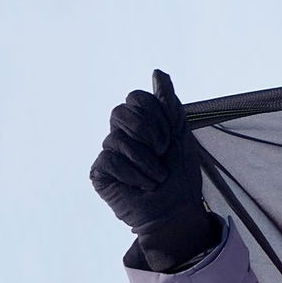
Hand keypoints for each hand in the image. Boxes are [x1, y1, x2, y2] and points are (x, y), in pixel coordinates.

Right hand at [90, 69, 215, 269]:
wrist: (179, 210)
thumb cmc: (181, 176)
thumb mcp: (181, 135)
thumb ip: (169, 103)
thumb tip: (158, 72)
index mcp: (140, 123)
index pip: (137, 98)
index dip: (156, 115)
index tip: (170, 138)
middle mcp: (121, 134)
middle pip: (121, 112)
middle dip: (150, 133)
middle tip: (163, 153)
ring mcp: (109, 153)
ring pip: (117, 138)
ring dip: (147, 160)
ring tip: (157, 177)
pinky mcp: (100, 173)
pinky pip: (110, 159)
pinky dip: (134, 174)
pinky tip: (142, 186)